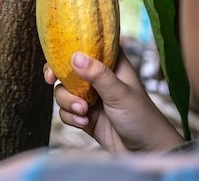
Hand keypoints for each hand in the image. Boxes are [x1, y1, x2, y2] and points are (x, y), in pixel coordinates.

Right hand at [44, 49, 184, 154]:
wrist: (146, 152)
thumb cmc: (142, 118)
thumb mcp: (120, 94)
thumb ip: (98, 75)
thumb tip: (75, 56)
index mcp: (111, 64)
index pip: (87, 45)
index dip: (69, 47)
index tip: (56, 56)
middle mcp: (98, 78)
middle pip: (67, 68)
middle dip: (58, 77)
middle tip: (52, 81)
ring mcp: (90, 96)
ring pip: (63, 91)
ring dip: (68, 102)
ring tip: (84, 112)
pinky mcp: (84, 114)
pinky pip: (65, 110)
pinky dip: (70, 116)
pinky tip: (85, 123)